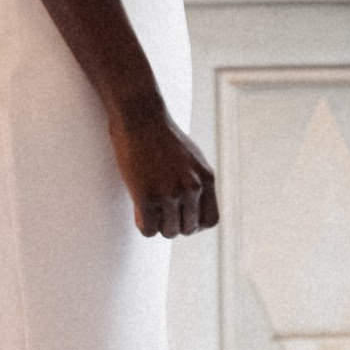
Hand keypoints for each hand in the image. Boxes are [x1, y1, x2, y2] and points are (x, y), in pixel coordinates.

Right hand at [107, 99, 218, 237]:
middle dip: (173, 223)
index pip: (211, 221)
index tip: (180, 216)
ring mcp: (170, 193)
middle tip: (159, 209)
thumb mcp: (191, 159)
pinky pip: (148, 230)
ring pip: (168, 232)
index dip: (195, 224)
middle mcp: (193, 188)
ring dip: (157, 225)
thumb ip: (197, 182)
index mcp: (207, 178)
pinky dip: (143, 225)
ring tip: (148, 207)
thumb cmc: (162, 136)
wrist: (141, 118)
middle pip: (187, 229)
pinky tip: (139, 210)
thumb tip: (193, 209)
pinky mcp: (147, 197)